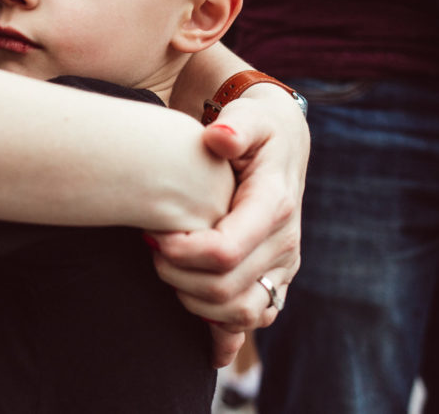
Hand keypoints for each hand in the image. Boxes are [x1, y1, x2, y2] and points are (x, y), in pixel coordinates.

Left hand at [147, 87, 307, 366]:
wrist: (280, 142)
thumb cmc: (255, 126)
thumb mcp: (247, 114)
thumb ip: (234, 125)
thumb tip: (219, 138)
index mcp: (274, 204)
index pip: (225, 251)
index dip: (182, 251)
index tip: (154, 234)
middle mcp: (286, 242)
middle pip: (225, 288)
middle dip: (178, 275)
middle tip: (152, 247)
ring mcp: (283, 265)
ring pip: (238, 312)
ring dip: (193, 300)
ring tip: (167, 267)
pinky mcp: (277, 280)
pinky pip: (252, 319)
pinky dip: (220, 324)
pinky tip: (192, 303)